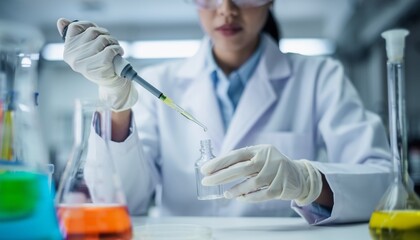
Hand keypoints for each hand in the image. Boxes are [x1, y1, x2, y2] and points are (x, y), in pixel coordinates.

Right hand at [56, 18, 136, 111]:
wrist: (110, 82)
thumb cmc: (98, 63)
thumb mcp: (84, 50)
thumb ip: (74, 36)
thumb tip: (61, 21)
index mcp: (68, 51)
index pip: (74, 27)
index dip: (89, 25)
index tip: (97, 32)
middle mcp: (73, 57)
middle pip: (92, 31)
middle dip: (104, 34)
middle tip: (110, 42)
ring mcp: (85, 63)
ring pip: (102, 39)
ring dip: (113, 41)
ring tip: (114, 47)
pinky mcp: (99, 66)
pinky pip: (110, 49)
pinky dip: (117, 49)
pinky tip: (118, 52)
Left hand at [201, 144, 322, 205]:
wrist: (299, 175)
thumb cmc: (272, 166)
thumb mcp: (260, 157)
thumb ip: (243, 161)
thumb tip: (216, 168)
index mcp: (259, 149)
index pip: (236, 155)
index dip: (219, 162)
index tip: (205, 169)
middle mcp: (268, 159)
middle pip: (242, 168)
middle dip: (221, 176)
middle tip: (206, 182)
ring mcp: (276, 173)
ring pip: (252, 183)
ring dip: (236, 189)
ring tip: (226, 194)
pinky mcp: (280, 187)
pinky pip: (262, 194)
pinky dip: (249, 197)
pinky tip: (241, 198)